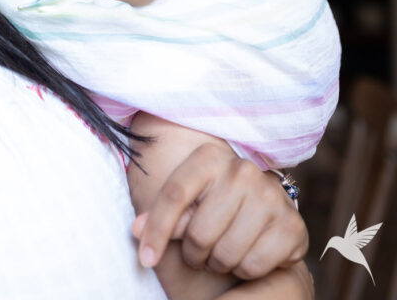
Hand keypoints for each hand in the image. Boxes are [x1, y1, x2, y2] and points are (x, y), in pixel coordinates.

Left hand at [133, 137, 306, 279]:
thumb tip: (136, 230)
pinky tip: (246, 255)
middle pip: (199, 232)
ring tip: (221, 253)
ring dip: (218, 264)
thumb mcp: (190, 200)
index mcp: (210, 157)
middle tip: (199, 252)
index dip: (156, 231)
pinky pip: (253, 266)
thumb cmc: (217, 202)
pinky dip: (245, 270)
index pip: (174, 195)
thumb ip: (165, 214)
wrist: (266, 203)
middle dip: (194, 253)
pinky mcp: (292, 225)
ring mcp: (271, 196)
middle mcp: (242, 170)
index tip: (145, 260)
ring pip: (225, 254)